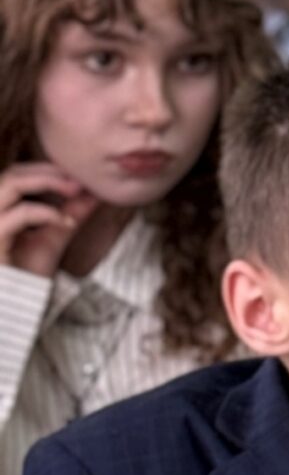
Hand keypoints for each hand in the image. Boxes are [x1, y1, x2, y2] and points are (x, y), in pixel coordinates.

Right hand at [0, 163, 94, 279]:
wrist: (13, 304)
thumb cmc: (26, 275)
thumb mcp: (53, 239)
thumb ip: (70, 215)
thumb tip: (93, 194)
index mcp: (0, 208)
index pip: (16, 175)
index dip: (47, 170)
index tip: (78, 176)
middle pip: (12, 174)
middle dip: (49, 172)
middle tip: (80, 181)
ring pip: (8, 184)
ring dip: (46, 181)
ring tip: (75, 190)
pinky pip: (16, 215)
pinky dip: (44, 212)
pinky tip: (66, 221)